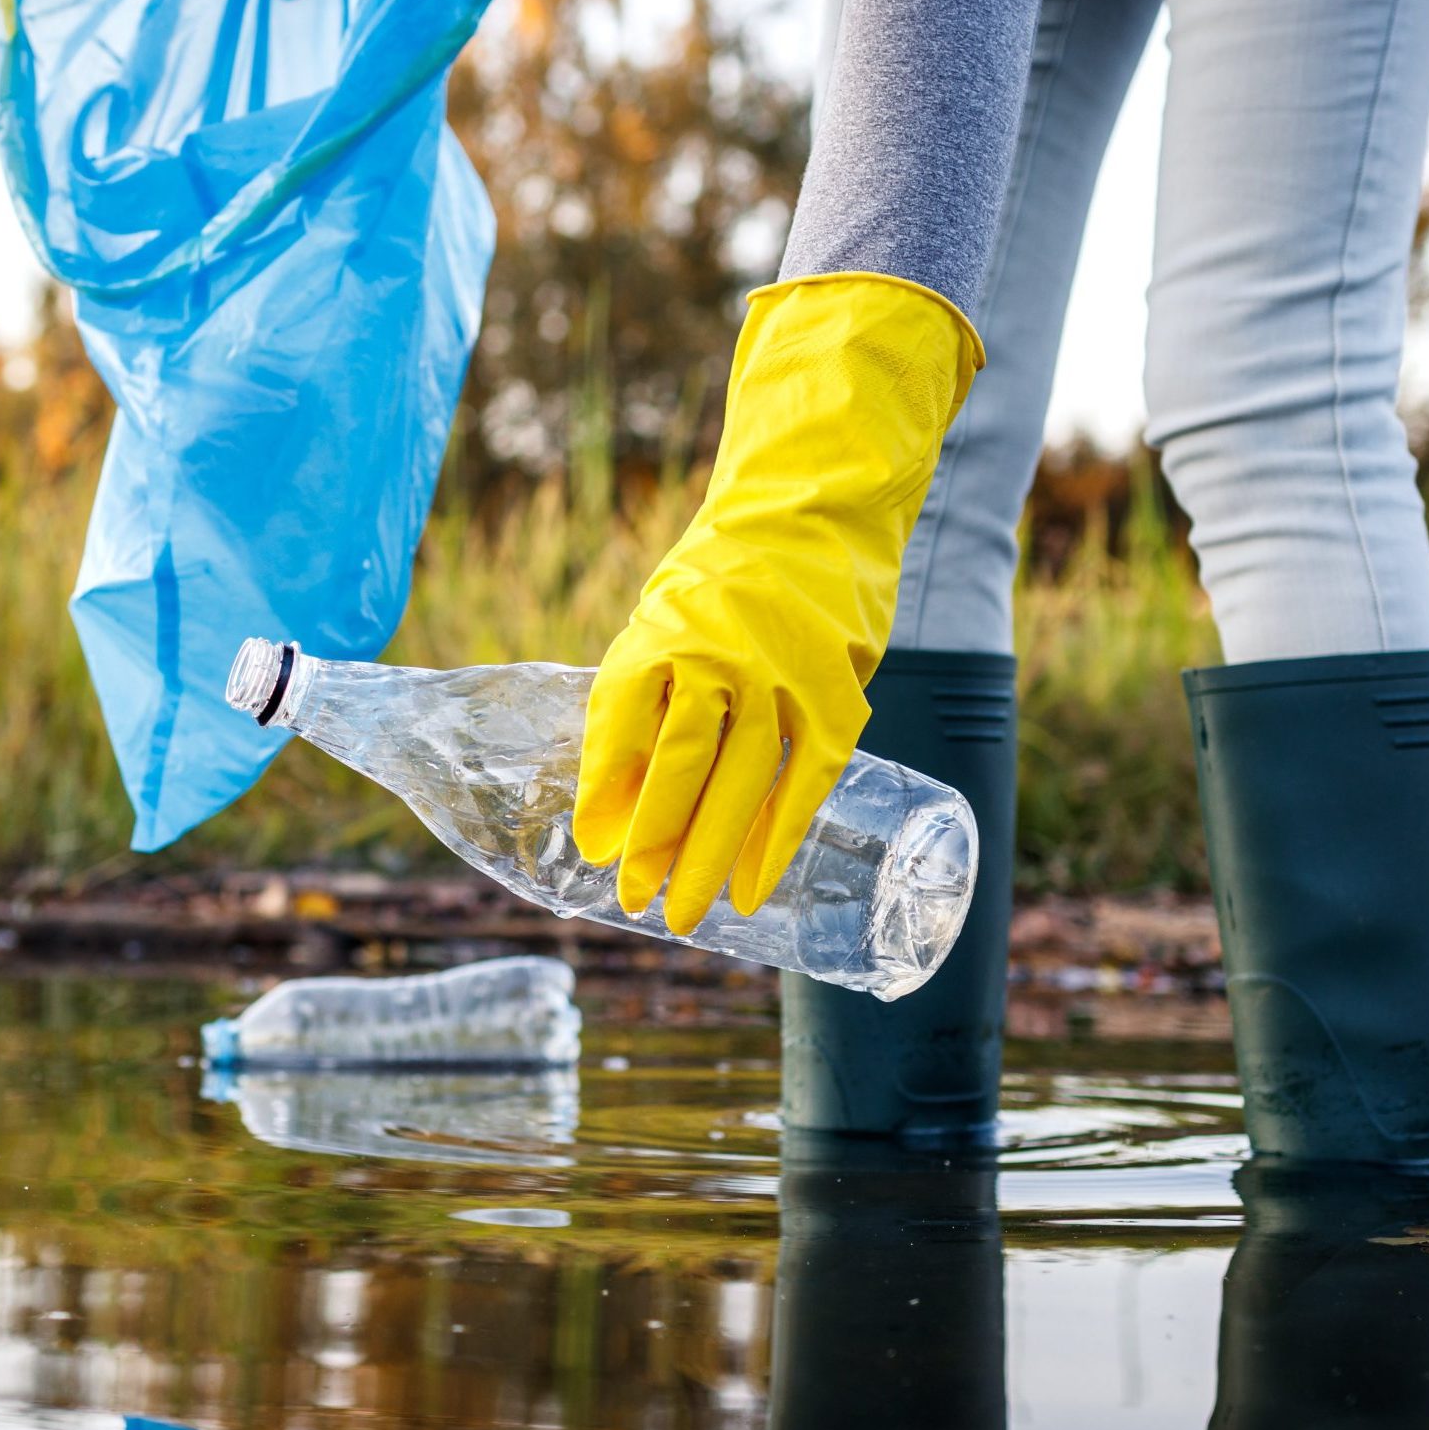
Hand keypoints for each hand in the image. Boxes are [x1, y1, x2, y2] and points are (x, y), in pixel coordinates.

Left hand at [572, 272, 982, 933]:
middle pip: (681, 765)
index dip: (604, 794)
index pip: (620, 725)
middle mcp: (720, 651)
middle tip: (632, 900)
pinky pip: (806, 780)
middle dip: (653, 843)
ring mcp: (783, 673)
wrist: (813, 514)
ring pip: (744, 781)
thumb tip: (609, 811)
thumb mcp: (659, 623)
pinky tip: (754, 888)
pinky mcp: (835, 693)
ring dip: (711, 858)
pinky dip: (778, 840)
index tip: (593, 849)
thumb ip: (637, 705)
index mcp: (660, 631)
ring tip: (686, 915)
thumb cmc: (718, 583)